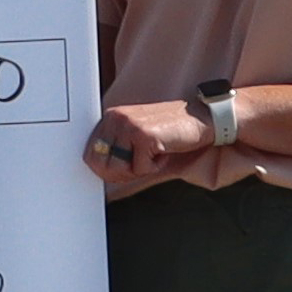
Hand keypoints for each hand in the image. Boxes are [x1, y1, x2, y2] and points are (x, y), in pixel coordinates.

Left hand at [83, 99, 209, 182]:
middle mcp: (115, 118)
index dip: (106, 170)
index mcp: (110, 117)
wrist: (200, 119)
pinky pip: (140, 169)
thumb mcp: (136, 136)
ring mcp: (128, 125)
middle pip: (100, 164)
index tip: (125, 170)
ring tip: (154, 155)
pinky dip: (155, 167)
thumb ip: (116, 149)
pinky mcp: (143, 135)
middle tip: (142, 165)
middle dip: (120, 174)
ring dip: (139, 170)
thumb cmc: (170, 131)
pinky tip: (165, 151)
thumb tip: (100, 173)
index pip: (90, 154)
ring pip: (118, 169)